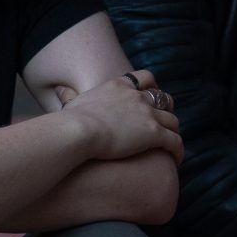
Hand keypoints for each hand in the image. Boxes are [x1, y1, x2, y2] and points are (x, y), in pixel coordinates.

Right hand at [62, 69, 183, 163]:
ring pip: (172, 121)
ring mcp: (147, 115)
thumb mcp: (71, 102)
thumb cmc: (68, 122)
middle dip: (166, 109)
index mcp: (118, 86)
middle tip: (164, 122)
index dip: (151, 86)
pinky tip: (176, 160)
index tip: (151, 95)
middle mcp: (136, 97)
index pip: (144, 77)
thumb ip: (70, 96)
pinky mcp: (154, 133)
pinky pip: (175, 141)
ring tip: (171, 145)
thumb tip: (58, 90)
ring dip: (173, 131)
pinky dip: (178, 150)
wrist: (77, 131)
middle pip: (163, 98)